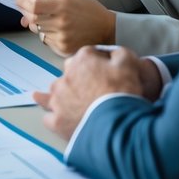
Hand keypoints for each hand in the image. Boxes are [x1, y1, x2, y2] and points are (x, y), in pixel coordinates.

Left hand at [16, 0, 114, 56]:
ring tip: (49, 17)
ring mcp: (61, 38)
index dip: (22, 0)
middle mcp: (61, 23)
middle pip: (32, 18)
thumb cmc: (90, 11)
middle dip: (27, 11)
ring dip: (37, 22)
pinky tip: (56, 28)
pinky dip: (45, 33)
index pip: (33, 5)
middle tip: (30, 6)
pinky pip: (45, 39)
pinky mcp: (62, 48)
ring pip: (37, 30)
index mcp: (63, 7)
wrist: (107, 30)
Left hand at [33, 46, 149, 138]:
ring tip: (70, 104)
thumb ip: (119, 53)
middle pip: (70, 73)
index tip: (106, 72)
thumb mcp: (129, 64)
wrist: (117, 124)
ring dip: (62, 96)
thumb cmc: (122, 93)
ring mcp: (58, 99)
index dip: (99, 63)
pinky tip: (57, 120)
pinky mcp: (56, 121)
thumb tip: (112, 53)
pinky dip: (55, 118)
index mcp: (82, 60)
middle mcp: (65, 77)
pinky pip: (49, 118)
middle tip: (93, 90)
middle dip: (79, 79)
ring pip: (55, 94)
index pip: (88, 55)